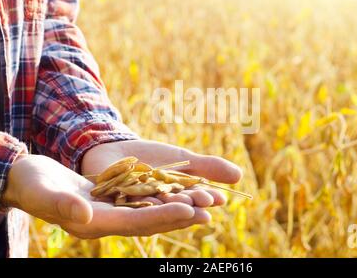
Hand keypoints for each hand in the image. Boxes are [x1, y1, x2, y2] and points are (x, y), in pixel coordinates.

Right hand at [2, 154, 210, 237]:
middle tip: (208, 212)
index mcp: (92, 223)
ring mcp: (111, 211)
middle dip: (178, 216)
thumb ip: (62, 204)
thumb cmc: (31, 184)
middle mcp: (106, 221)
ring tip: (204, 204)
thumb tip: (85, 215)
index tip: (188, 210)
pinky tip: (180, 191)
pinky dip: (162, 196)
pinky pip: (143, 200)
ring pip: (150, 211)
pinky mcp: (113, 200)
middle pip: (149, 220)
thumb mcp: (44, 191)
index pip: (134, 223)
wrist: (29, 179)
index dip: (162, 217)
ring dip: (176, 207)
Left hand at [81, 139, 242, 206]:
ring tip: (185, 204)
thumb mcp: (183, 159)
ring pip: (156, 207)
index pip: (195, 201)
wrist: (116, 149)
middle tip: (205, 203)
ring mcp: (138, 206)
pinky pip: (129, 201)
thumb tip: (239, 176)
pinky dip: (141, 200)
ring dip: (171, 207)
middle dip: (192, 205)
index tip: (219, 198)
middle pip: (177, 207)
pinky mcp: (118, 202)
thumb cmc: (153, 157)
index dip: (206, 199)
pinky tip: (153, 199)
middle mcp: (159, 207)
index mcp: (177, 199)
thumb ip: (208, 167)